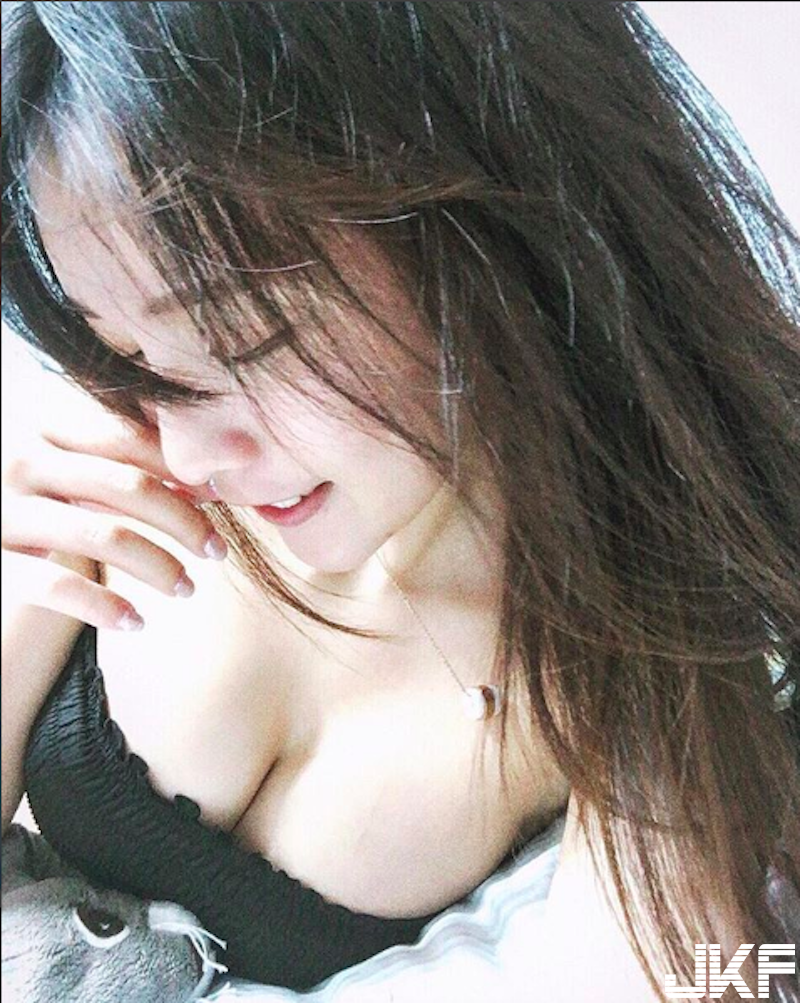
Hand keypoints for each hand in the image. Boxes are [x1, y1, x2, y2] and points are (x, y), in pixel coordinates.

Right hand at [2, 376, 226, 631]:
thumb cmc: (44, 502)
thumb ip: (133, 462)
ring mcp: (3, 512)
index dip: (183, 466)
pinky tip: (137, 621)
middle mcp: (22, 461)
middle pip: (127, 485)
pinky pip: (55, 586)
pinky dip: (104, 606)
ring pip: (104, 536)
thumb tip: (223, 471)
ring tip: (187, 588)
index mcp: (48, 428)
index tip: (223, 495)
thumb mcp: (77, 470)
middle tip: (219, 551)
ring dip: (159, 566)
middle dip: (184, 521)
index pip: (131, 439)